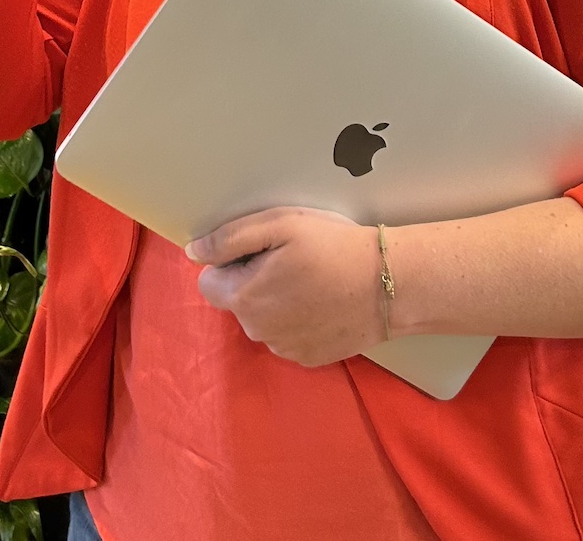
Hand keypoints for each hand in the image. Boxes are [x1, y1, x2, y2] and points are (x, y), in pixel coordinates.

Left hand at [187, 207, 385, 367]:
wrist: (388, 284)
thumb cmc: (333, 247)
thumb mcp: (280, 225)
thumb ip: (229, 238)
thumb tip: (193, 252)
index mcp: (244, 298)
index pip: (208, 281)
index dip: (230, 261)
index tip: (262, 251)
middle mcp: (257, 331)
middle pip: (237, 300)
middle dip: (253, 280)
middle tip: (292, 259)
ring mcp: (284, 349)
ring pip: (262, 319)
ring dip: (275, 300)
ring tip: (312, 279)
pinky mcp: (308, 358)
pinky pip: (287, 334)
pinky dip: (298, 319)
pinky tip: (323, 301)